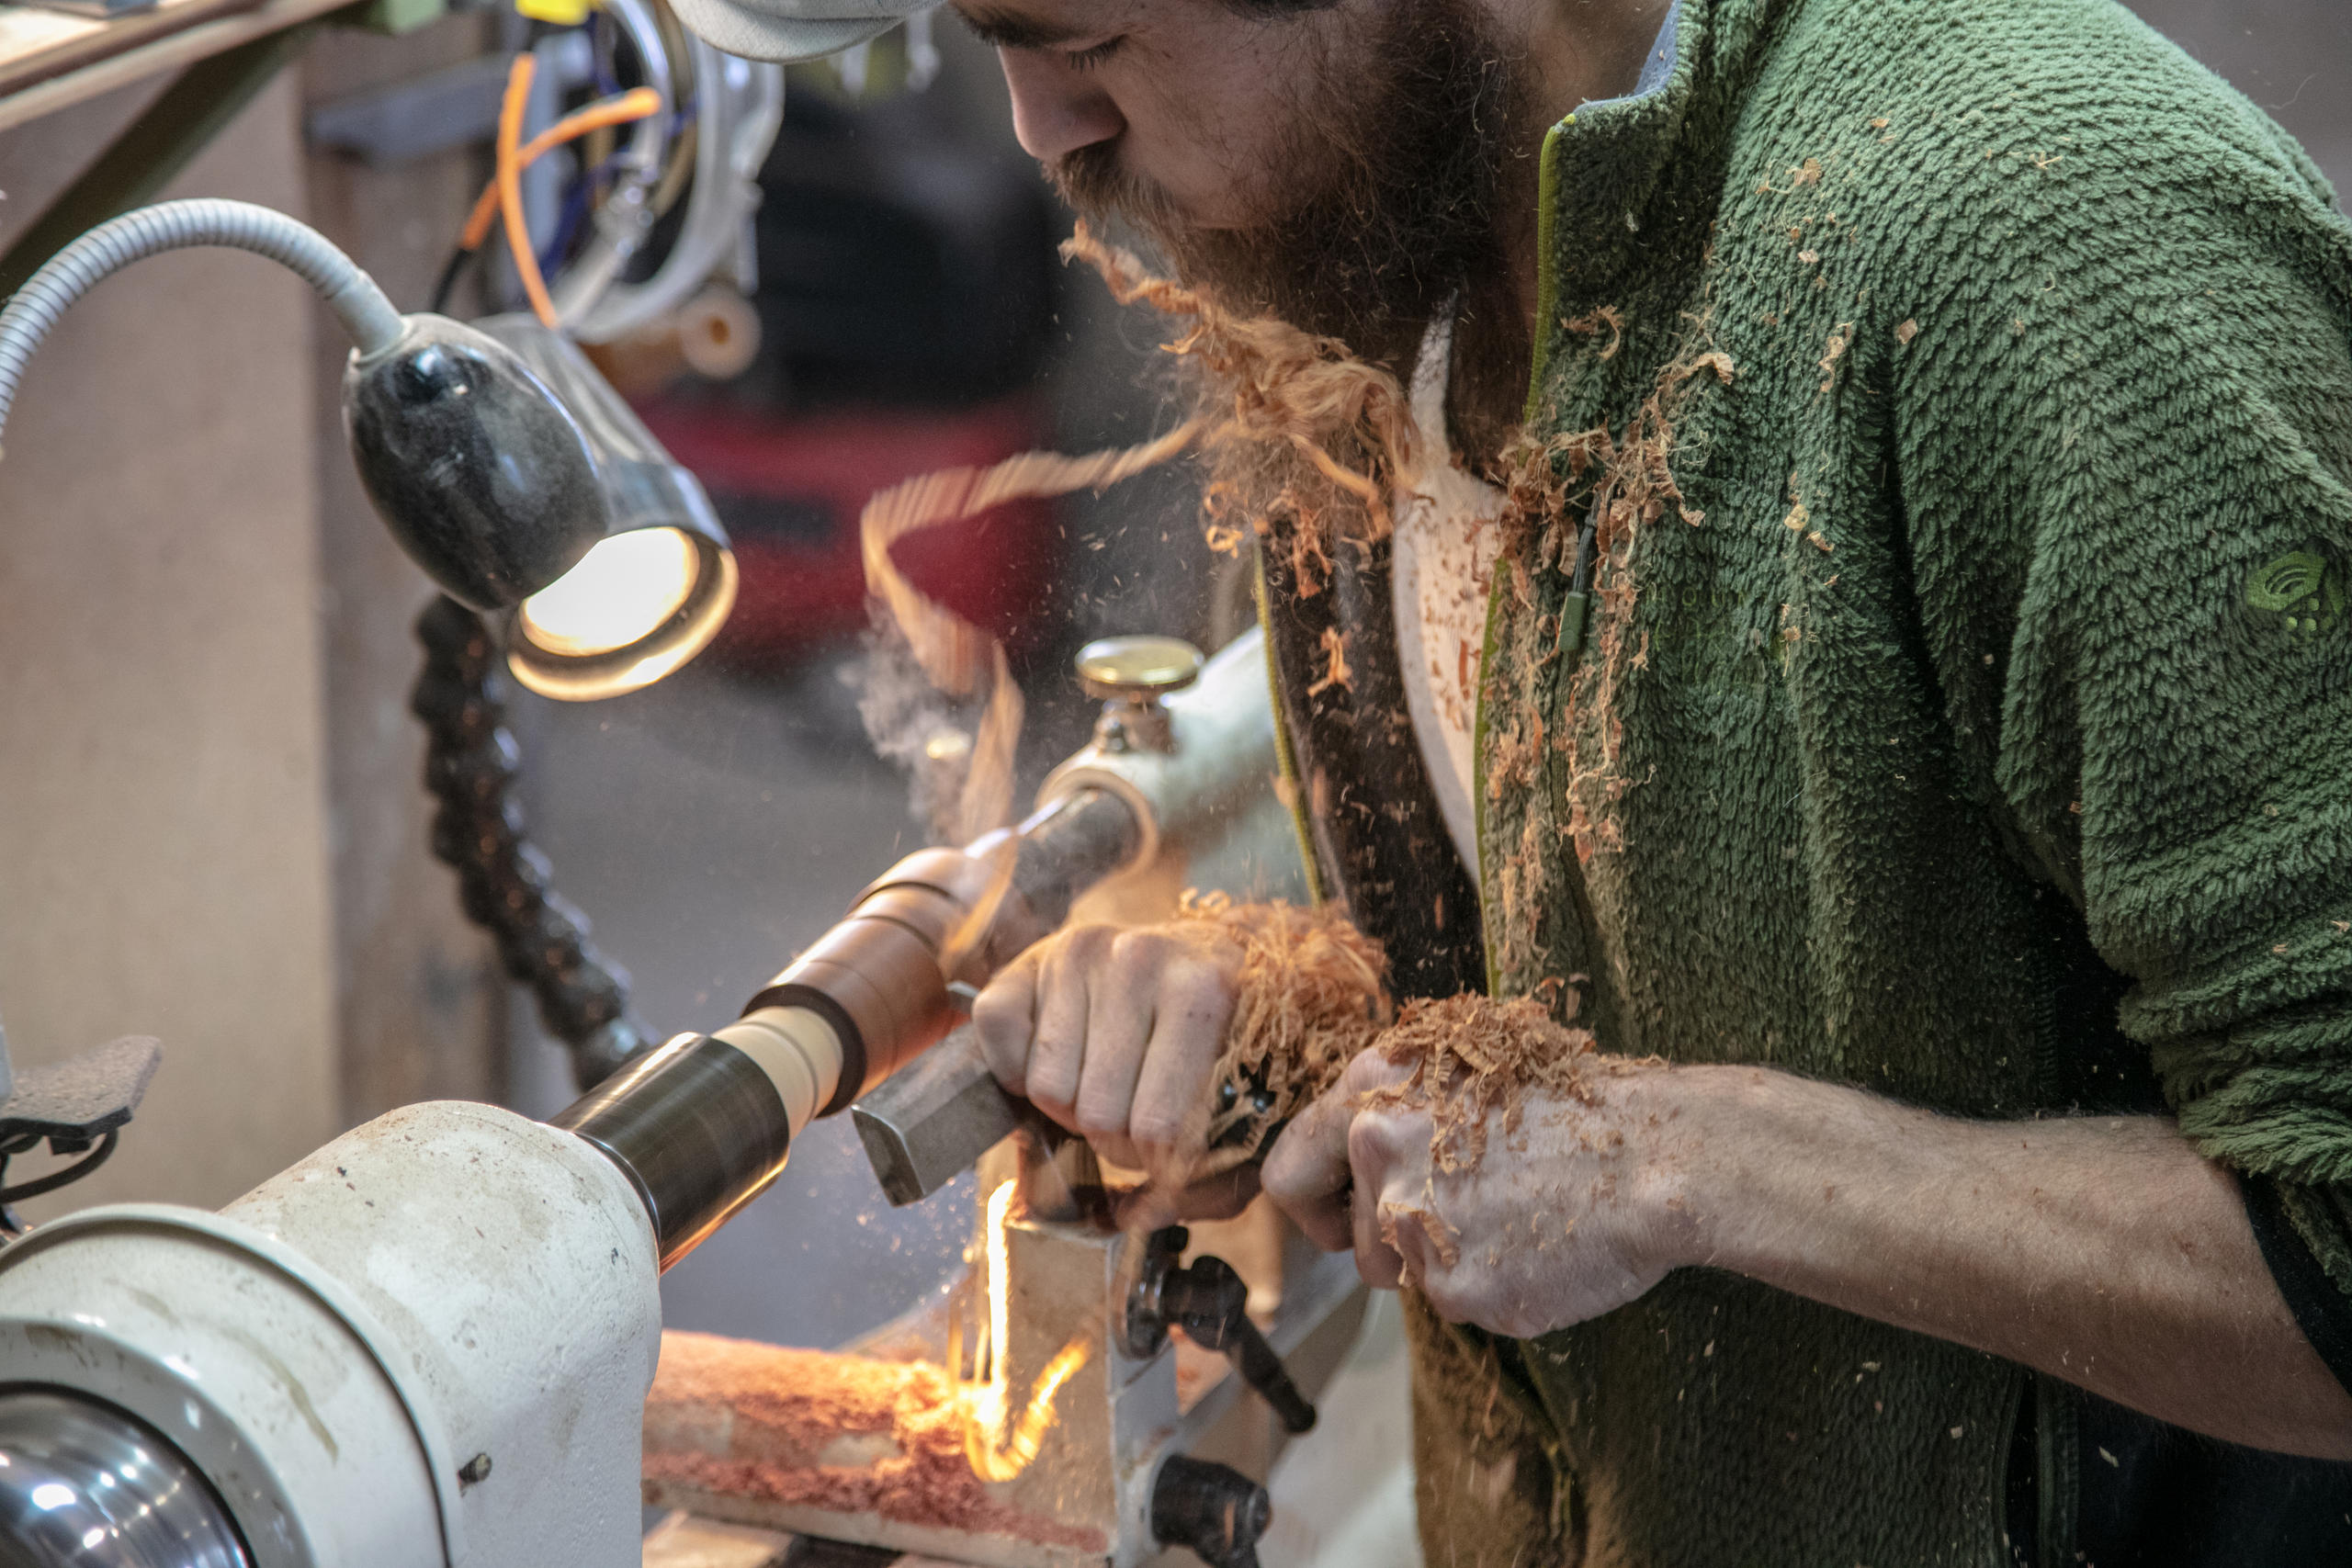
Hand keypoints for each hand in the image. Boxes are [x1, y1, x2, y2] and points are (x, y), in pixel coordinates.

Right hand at [971, 920, 1254, 1217]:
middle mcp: (1140, 958)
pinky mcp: (1028, 960)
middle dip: (1113, 1141)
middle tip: (1132, 1122)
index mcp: (1208, 989)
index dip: (1157, 1166)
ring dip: (1069, 1108)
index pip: (1159, 1127)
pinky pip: (998, 1036)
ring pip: (1046, 1087)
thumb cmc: (1220, 1041)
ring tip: (1103, 1085)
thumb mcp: (1245, 1104)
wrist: (1193, 957)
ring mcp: (1080, 952)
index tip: (1168, 1158)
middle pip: (1098, 1113)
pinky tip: (1059, 1058)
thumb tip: (1137, 1218)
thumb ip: (1212, 1180)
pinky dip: (1016, 1070)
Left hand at [1260, 1046, 1698, 1338]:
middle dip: (1400, 1242)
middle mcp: (1379, 1159)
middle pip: (1357, 1240)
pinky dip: (1496, 1286)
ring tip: (1517, 1217)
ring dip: (1450, 1263)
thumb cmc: (1574, 1104)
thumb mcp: (1466, 1072)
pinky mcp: (1458, 1289)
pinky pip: (1460, 1302)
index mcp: (1373, 1094)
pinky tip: (1540, 1245)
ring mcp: (1416, 1227)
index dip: (1315, 1204)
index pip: (1290, 1170)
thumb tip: (1362, 1154)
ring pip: (1410, 1275)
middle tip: (1471, 1215)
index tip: (1338, 1218)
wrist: (1655, 1155)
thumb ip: (1398, 1113)